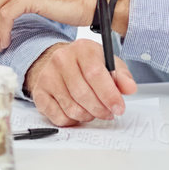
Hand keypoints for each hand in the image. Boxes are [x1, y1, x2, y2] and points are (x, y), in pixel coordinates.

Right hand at [22, 40, 137, 124]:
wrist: (58, 63)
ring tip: (93, 110)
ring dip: (88, 116)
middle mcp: (61, 59)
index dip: (109, 95)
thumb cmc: (86, 65)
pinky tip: (78, 111)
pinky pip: (59, 117)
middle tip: (108, 113)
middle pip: (83, 94)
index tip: (119, 108)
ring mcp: (47, 76)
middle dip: (100, 109)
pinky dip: (73, 120)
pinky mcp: (39, 93)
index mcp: (82, 49)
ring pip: (72, 108)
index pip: (95, 74)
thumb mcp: (107, 63)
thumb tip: (129, 88)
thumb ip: (121, 76)